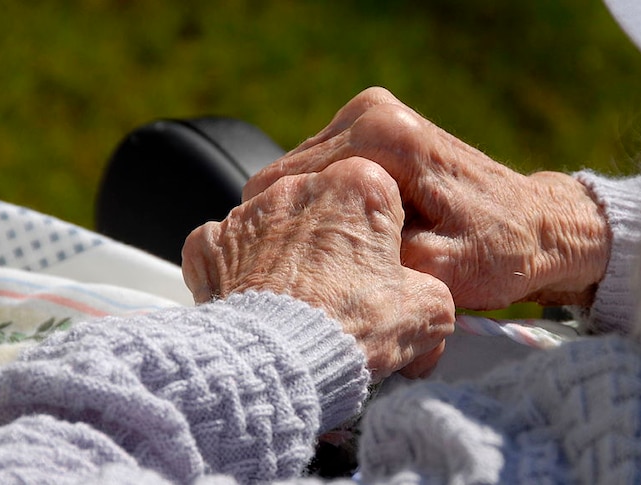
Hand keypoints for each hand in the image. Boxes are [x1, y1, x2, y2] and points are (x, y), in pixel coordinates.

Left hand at [182, 157, 454, 379]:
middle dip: (334, 239)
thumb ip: (430, 290)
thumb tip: (422, 301)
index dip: (385, 236)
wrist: (280, 364)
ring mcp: (249, 212)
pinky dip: (241, 271)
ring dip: (288, 252)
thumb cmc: (353, 330)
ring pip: (276, 224)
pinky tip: (259, 302)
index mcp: (359, 186)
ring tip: (300, 301)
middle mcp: (300, 186)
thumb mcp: (428, 312)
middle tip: (343, 289)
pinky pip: (228, 248)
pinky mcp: (210, 243)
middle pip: (324, 205)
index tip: (383, 268)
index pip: (380, 195)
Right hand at [243, 87, 610, 309]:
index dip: (283, 235)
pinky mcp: (375, 131)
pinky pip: (324, 174)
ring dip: (309, 217)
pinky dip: (325, 208)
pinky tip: (342, 240)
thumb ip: (374, 259)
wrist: (537, 227)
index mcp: (385, 136)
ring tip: (331, 259)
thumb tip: (314, 263)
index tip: (289, 276)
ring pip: (303, 177)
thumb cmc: (499, 252)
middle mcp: (373, 112)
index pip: (292, 184)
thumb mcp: (438, 271)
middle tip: (311, 274)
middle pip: (290, 176)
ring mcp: (373, 115)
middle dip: (294, 224)